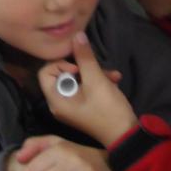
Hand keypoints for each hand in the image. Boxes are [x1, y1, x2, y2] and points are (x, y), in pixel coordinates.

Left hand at [37, 32, 137, 147]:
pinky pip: (84, 88)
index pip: (45, 71)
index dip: (61, 64)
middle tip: (99, 68)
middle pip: (62, 74)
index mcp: (56, 99)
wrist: (125, 135)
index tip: (78, 67)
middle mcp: (59, 103)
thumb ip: (85, 57)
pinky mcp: (82, 106)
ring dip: (94, 73)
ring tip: (113, 75)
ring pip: (77, 79)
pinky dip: (97, 82)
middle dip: (83, 67)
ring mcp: (71, 106)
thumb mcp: (97, 80)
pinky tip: (114, 80)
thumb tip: (76, 35)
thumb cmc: (107, 109)